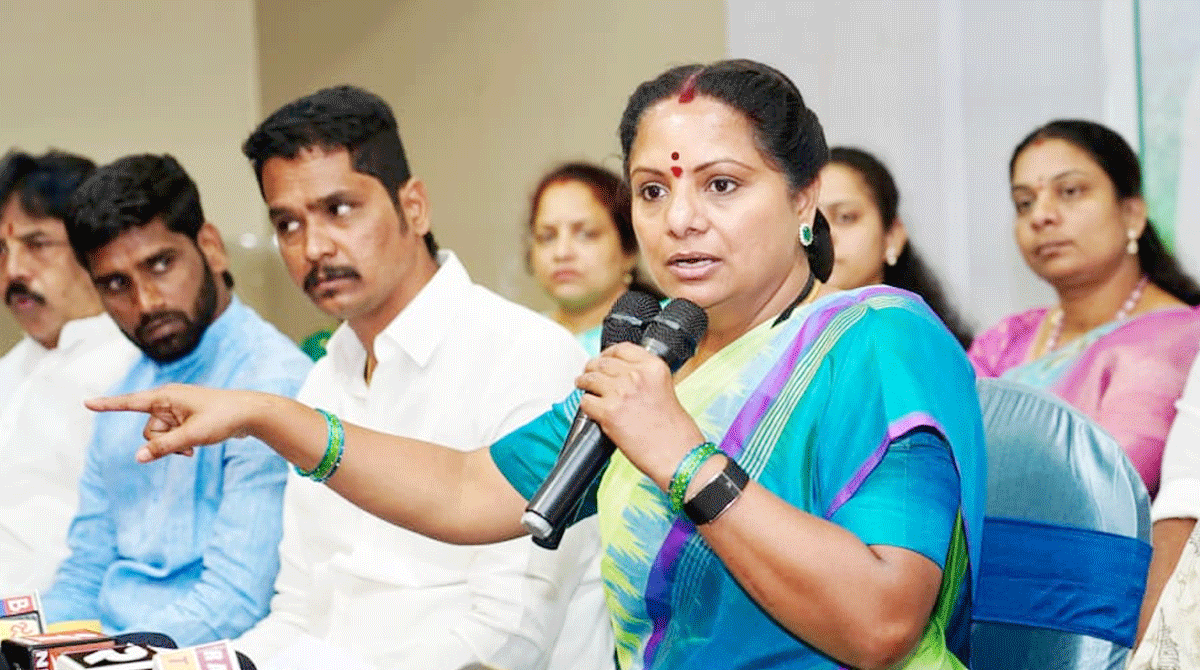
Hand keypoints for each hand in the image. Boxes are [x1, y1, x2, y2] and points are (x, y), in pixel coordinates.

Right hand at [86, 384, 260, 462]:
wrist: (250, 414)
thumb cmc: (223, 418)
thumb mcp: (192, 435)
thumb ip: (165, 447)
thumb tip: (139, 457)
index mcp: (166, 396)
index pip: (130, 402)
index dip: (108, 405)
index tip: (87, 403)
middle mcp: (168, 400)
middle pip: (148, 429)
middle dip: (161, 441)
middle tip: (188, 443)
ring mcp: (177, 410)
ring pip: (160, 435)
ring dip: (173, 444)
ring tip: (196, 443)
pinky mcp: (185, 418)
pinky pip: (172, 436)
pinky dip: (180, 443)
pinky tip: (196, 446)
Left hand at [575, 343, 705, 488]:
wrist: (678, 454)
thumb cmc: (676, 430)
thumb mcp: (666, 389)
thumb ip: (646, 378)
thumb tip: (623, 375)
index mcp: (653, 367)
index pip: (622, 349)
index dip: (608, 353)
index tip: (604, 358)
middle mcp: (636, 376)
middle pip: (603, 363)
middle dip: (592, 367)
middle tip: (588, 373)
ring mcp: (621, 393)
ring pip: (590, 379)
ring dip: (584, 382)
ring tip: (582, 385)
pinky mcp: (608, 413)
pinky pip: (586, 402)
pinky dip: (585, 404)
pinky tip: (589, 407)